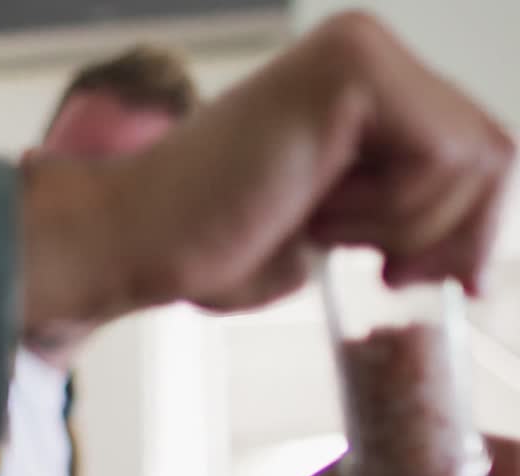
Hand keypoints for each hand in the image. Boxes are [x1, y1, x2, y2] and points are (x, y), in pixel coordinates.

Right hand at [20, 11, 513, 347]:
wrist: (135, 238)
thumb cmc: (209, 243)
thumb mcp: (334, 231)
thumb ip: (401, 217)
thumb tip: (475, 258)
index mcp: (360, 83)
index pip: (475, 150)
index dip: (474, 225)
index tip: (439, 279)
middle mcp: (365, 52)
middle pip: (492, 151)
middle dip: (459, 234)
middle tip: (390, 275)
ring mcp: (360, 53)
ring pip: (475, 159)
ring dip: (406, 225)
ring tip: (317, 226)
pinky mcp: (351, 72)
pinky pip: (441, 159)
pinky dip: (392, 213)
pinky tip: (313, 212)